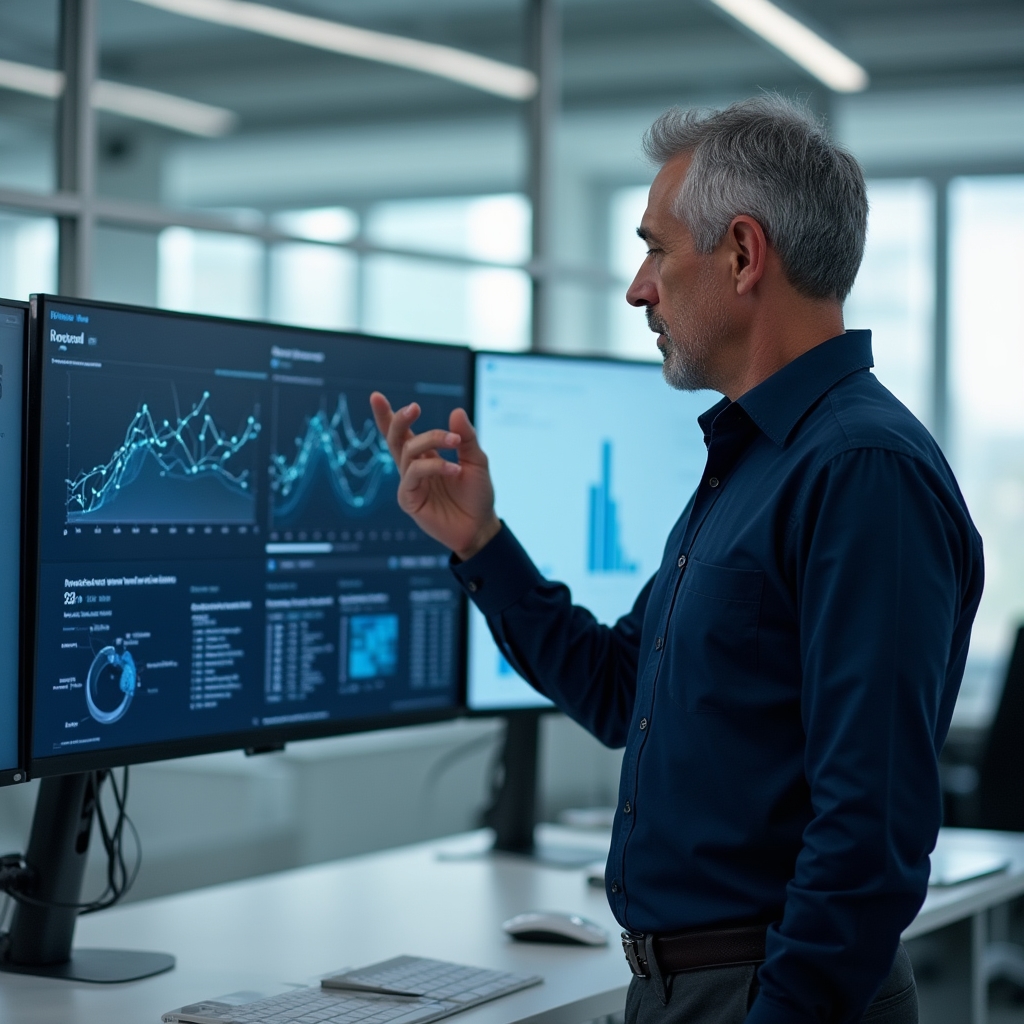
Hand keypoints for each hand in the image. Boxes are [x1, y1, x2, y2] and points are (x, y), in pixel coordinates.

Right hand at [370, 392, 500, 560]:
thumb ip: (466, 438)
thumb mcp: (477, 461)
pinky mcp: (410, 501)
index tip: (376, 396)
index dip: (387, 416)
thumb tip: (456, 412)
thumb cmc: (477, 495)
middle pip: (396, 439)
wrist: (481, 527)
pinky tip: (454, 469)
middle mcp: (414, 469)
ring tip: (454, 442)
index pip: (402, 433)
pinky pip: (413, 475)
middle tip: (414, 407)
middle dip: (399, 420)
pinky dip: (433, 467)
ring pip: (408, 452)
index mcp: (426, 457)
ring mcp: (410, 485)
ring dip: (431, 441)